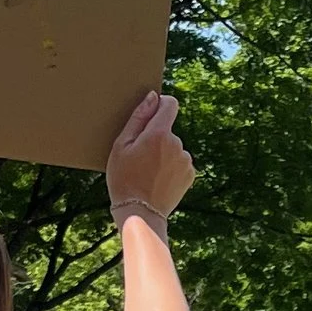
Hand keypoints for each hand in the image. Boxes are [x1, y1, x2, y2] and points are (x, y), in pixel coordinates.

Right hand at [106, 88, 192, 226]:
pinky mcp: (190, 175)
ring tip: (148, 172)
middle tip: (139, 157)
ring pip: (174, 147)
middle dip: (156, 137)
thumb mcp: (121, 146)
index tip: (151, 114)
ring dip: (164, 153)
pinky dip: (171, 167)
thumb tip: (153, 97)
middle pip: (168, 129)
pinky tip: (158, 180)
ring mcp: (186, 161)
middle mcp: (177, 144)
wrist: (140, 213)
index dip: (160, 105)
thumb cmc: (124, 179)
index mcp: (159, 134)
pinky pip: (180, 162)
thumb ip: (138, 118)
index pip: (170, 104)